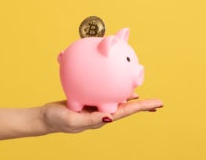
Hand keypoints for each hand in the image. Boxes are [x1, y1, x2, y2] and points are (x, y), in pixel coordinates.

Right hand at [41, 94, 162, 133]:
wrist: (47, 117)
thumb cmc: (57, 120)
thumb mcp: (73, 121)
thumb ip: (91, 120)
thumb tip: (109, 117)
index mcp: (102, 118)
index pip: (126, 112)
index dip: (143, 108)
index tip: (158, 104)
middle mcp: (102, 113)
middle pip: (127, 108)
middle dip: (143, 106)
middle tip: (157, 102)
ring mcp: (97, 107)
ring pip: (118, 101)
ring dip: (131, 98)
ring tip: (143, 94)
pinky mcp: (91, 101)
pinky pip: (106, 93)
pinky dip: (114, 89)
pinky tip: (117, 84)